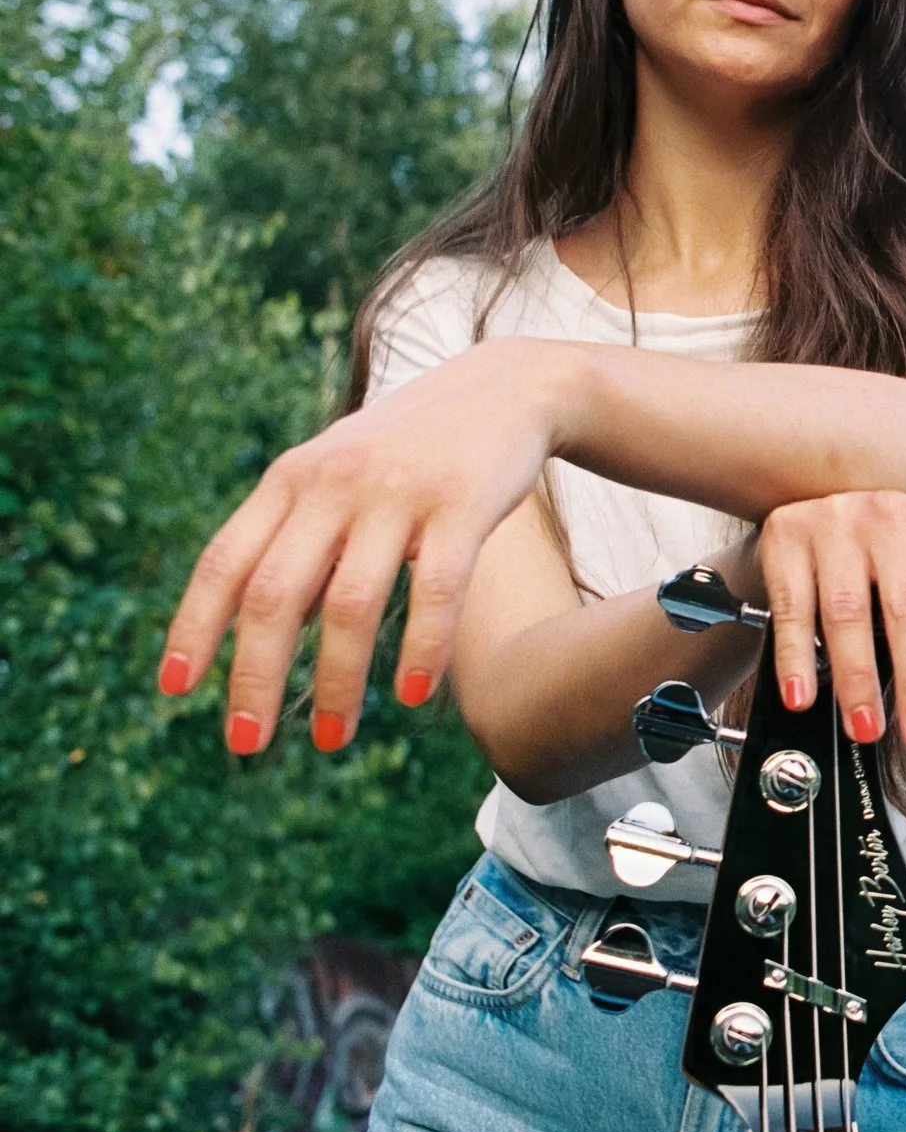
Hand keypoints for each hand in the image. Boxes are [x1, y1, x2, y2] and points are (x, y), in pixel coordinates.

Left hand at [158, 339, 564, 753]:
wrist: (505, 387)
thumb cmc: (413, 449)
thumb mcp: (340, 476)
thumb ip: (299, 540)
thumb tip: (263, 635)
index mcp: (291, 479)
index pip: (225, 562)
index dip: (193, 627)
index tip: (174, 689)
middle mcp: (334, 483)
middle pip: (274, 595)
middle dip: (254, 676)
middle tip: (246, 744)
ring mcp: (399, 492)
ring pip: (350, 603)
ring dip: (334, 682)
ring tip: (331, 739)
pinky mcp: (463, 503)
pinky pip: (436, 590)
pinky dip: (421, 649)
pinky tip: (411, 696)